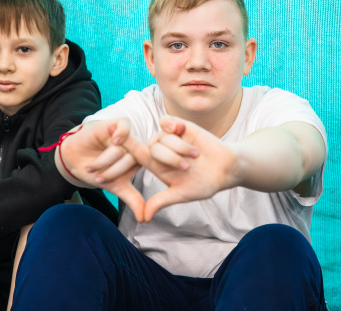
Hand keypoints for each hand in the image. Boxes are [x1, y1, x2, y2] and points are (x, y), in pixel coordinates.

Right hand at [58, 120, 144, 220]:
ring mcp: (126, 136)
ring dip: (106, 160)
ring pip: (124, 147)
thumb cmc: (98, 173)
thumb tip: (145, 219)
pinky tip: (115, 141)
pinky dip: (122, 133)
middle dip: (114, 171)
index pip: (148, 166)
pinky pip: (124, 125)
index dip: (138, 173)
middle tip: (100, 178)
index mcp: (141, 160)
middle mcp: (135, 147)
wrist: (74, 160)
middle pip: (134, 158)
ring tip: (92, 167)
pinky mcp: (114, 125)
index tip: (128, 179)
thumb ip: (132, 199)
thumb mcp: (115, 186)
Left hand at [123, 116, 237, 221]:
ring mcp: (170, 137)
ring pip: (163, 138)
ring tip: (196, 156)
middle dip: (170, 159)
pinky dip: (171, 125)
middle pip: (151, 148)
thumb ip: (161, 201)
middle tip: (187, 167)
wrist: (226, 167)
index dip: (126, 152)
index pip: (136, 157)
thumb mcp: (182, 194)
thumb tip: (144, 218)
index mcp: (156, 166)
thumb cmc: (205, 183)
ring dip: (180, 148)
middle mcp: (161, 150)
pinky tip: (179, 130)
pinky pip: (167, 122)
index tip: (114, 146)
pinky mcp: (181, 127)